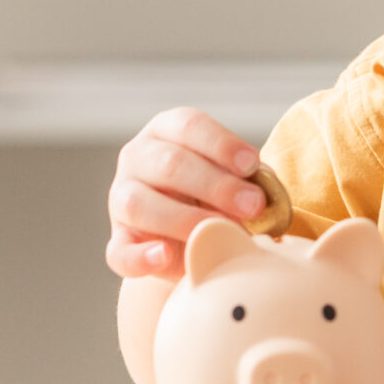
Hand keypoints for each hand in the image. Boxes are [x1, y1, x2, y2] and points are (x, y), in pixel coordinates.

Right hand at [107, 107, 269, 276]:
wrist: (189, 234)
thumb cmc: (216, 194)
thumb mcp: (231, 177)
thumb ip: (248, 179)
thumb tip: (265, 193)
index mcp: (166, 131)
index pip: (189, 126)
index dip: (221, 144)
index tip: (252, 165)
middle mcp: (137, 158)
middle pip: (169, 164)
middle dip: (216, 185)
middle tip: (253, 205)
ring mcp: (120, 199)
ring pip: (139, 204)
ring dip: (185, 218)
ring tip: (222, 231)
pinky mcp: (118, 241)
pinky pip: (119, 252)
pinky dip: (141, 257)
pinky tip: (164, 256)